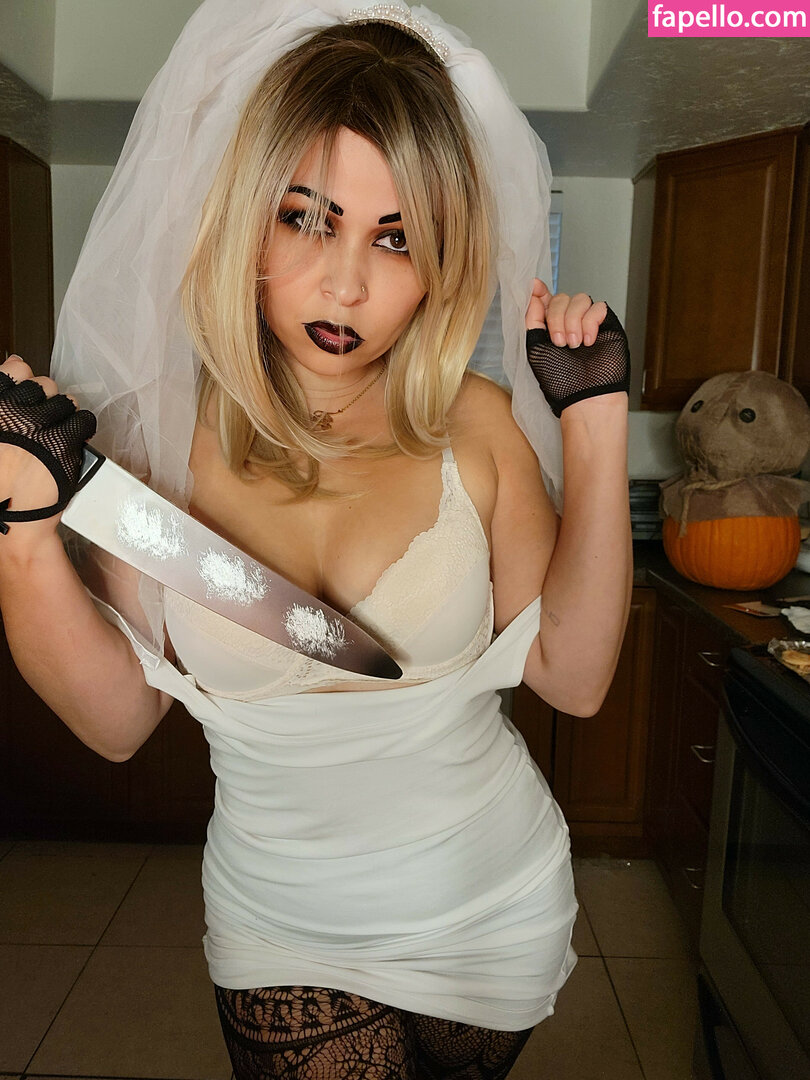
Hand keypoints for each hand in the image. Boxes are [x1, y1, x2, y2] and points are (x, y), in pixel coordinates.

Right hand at [0, 356, 95, 536]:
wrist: (7, 513)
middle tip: (43, 421)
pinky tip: (74, 439)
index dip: (25, 380)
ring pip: (66, 401)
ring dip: (65, 414)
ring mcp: (41, 425)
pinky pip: (84, 420)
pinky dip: (82, 428)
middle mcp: (16, 411)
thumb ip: (3, 397)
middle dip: (46, 400)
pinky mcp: (64, 441)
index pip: (17, 369)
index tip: (26, 391)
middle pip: (44, 385)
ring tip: (57, 433)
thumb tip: (15, 363)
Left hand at [525, 280, 629, 417]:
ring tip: (575, 345)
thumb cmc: (560, 380)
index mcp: (550, 326)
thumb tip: (531, 289)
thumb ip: (532, 319)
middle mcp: (569, 321)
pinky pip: (598, 307)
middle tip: (560, 343)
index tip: (535, 287)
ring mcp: (588, 322)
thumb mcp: (535, 347)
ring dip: (574, 321)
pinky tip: (589, 342)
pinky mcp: (607, 325)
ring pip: (580, 299)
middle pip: (561, 297)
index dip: (539, 291)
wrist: (585, 396)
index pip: (545, 299)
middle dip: (557, 318)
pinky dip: (590, 323)